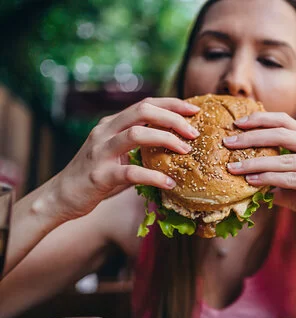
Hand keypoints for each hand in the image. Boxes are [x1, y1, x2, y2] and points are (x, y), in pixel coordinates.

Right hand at [53, 97, 200, 220]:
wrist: (62, 197)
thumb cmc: (97, 176)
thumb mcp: (119, 155)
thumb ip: (140, 148)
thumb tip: (178, 147)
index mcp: (112, 124)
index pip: (145, 104)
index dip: (172, 103)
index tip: (194, 109)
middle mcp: (105, 131)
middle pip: (143, 111)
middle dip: (173, 118)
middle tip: (194, 132)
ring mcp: (100, 152)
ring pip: (137, 134)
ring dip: (166, 139)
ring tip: (186, 151)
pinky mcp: (100, 175)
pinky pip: (131, 172)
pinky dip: (154, 176)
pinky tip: (169, 184)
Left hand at [223, 112, 295, 238]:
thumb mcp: (293, 185)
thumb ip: (274, 178)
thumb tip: (243, 177)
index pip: (285, 121)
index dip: (261, 119)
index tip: (238, 123)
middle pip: (282, 134)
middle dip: (252, 137)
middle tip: (228, 142)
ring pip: (284, 159)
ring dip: (255, 162)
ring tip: (232, 167)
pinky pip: (292, 179)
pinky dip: (270, 179)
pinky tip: (252, 181)